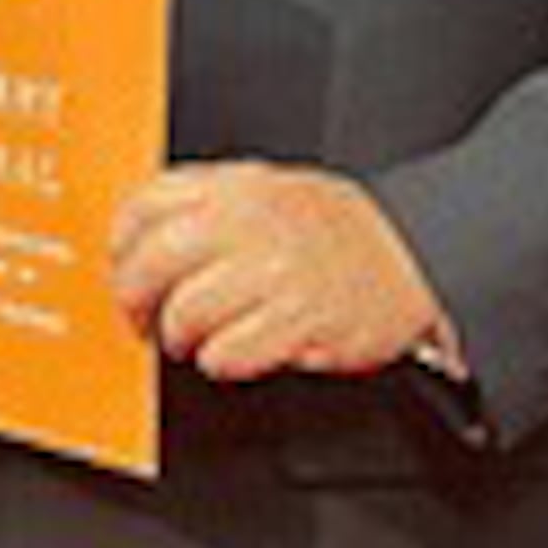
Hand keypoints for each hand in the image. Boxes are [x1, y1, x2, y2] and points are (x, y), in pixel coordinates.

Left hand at [107, 163, 445, 382]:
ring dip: (184, 339)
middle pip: (151, 262)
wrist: (424, 259)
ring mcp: (275, 271)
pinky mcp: (298, 321)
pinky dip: (223, 362)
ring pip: (184, 313)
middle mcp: (251, 222)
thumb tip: (149, 235)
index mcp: (240, 186)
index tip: (125, 268)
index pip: (145, 205)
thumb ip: (218, 203)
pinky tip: (239, 352)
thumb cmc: (349, 235)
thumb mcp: (279, 191)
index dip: (123, 246)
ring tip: (201, 341)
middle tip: (147, 320)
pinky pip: (226, 353)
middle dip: (138, 302)